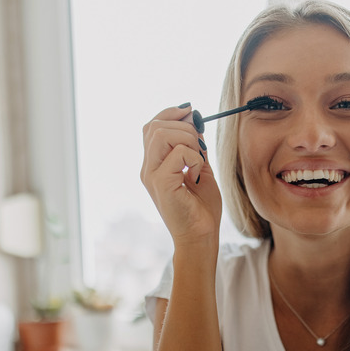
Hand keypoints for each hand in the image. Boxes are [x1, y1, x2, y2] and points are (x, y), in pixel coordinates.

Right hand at [141, 105, 221, 244]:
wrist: (201, 236)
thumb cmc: (201, 208)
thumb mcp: (200, 168)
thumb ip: (195, 147)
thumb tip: (194, 121)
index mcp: (154, 164)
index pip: (152, 126)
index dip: (171, 113)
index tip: (191, 114)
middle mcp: (148, 168)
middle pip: (154, 126)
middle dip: (183, 127)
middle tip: (200, 145)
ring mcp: (152, 175)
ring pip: (162, 134)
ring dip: (189, 140)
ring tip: (198, 161)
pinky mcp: (161, 183)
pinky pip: (179, 153)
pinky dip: (194, 158)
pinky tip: (196, 175)